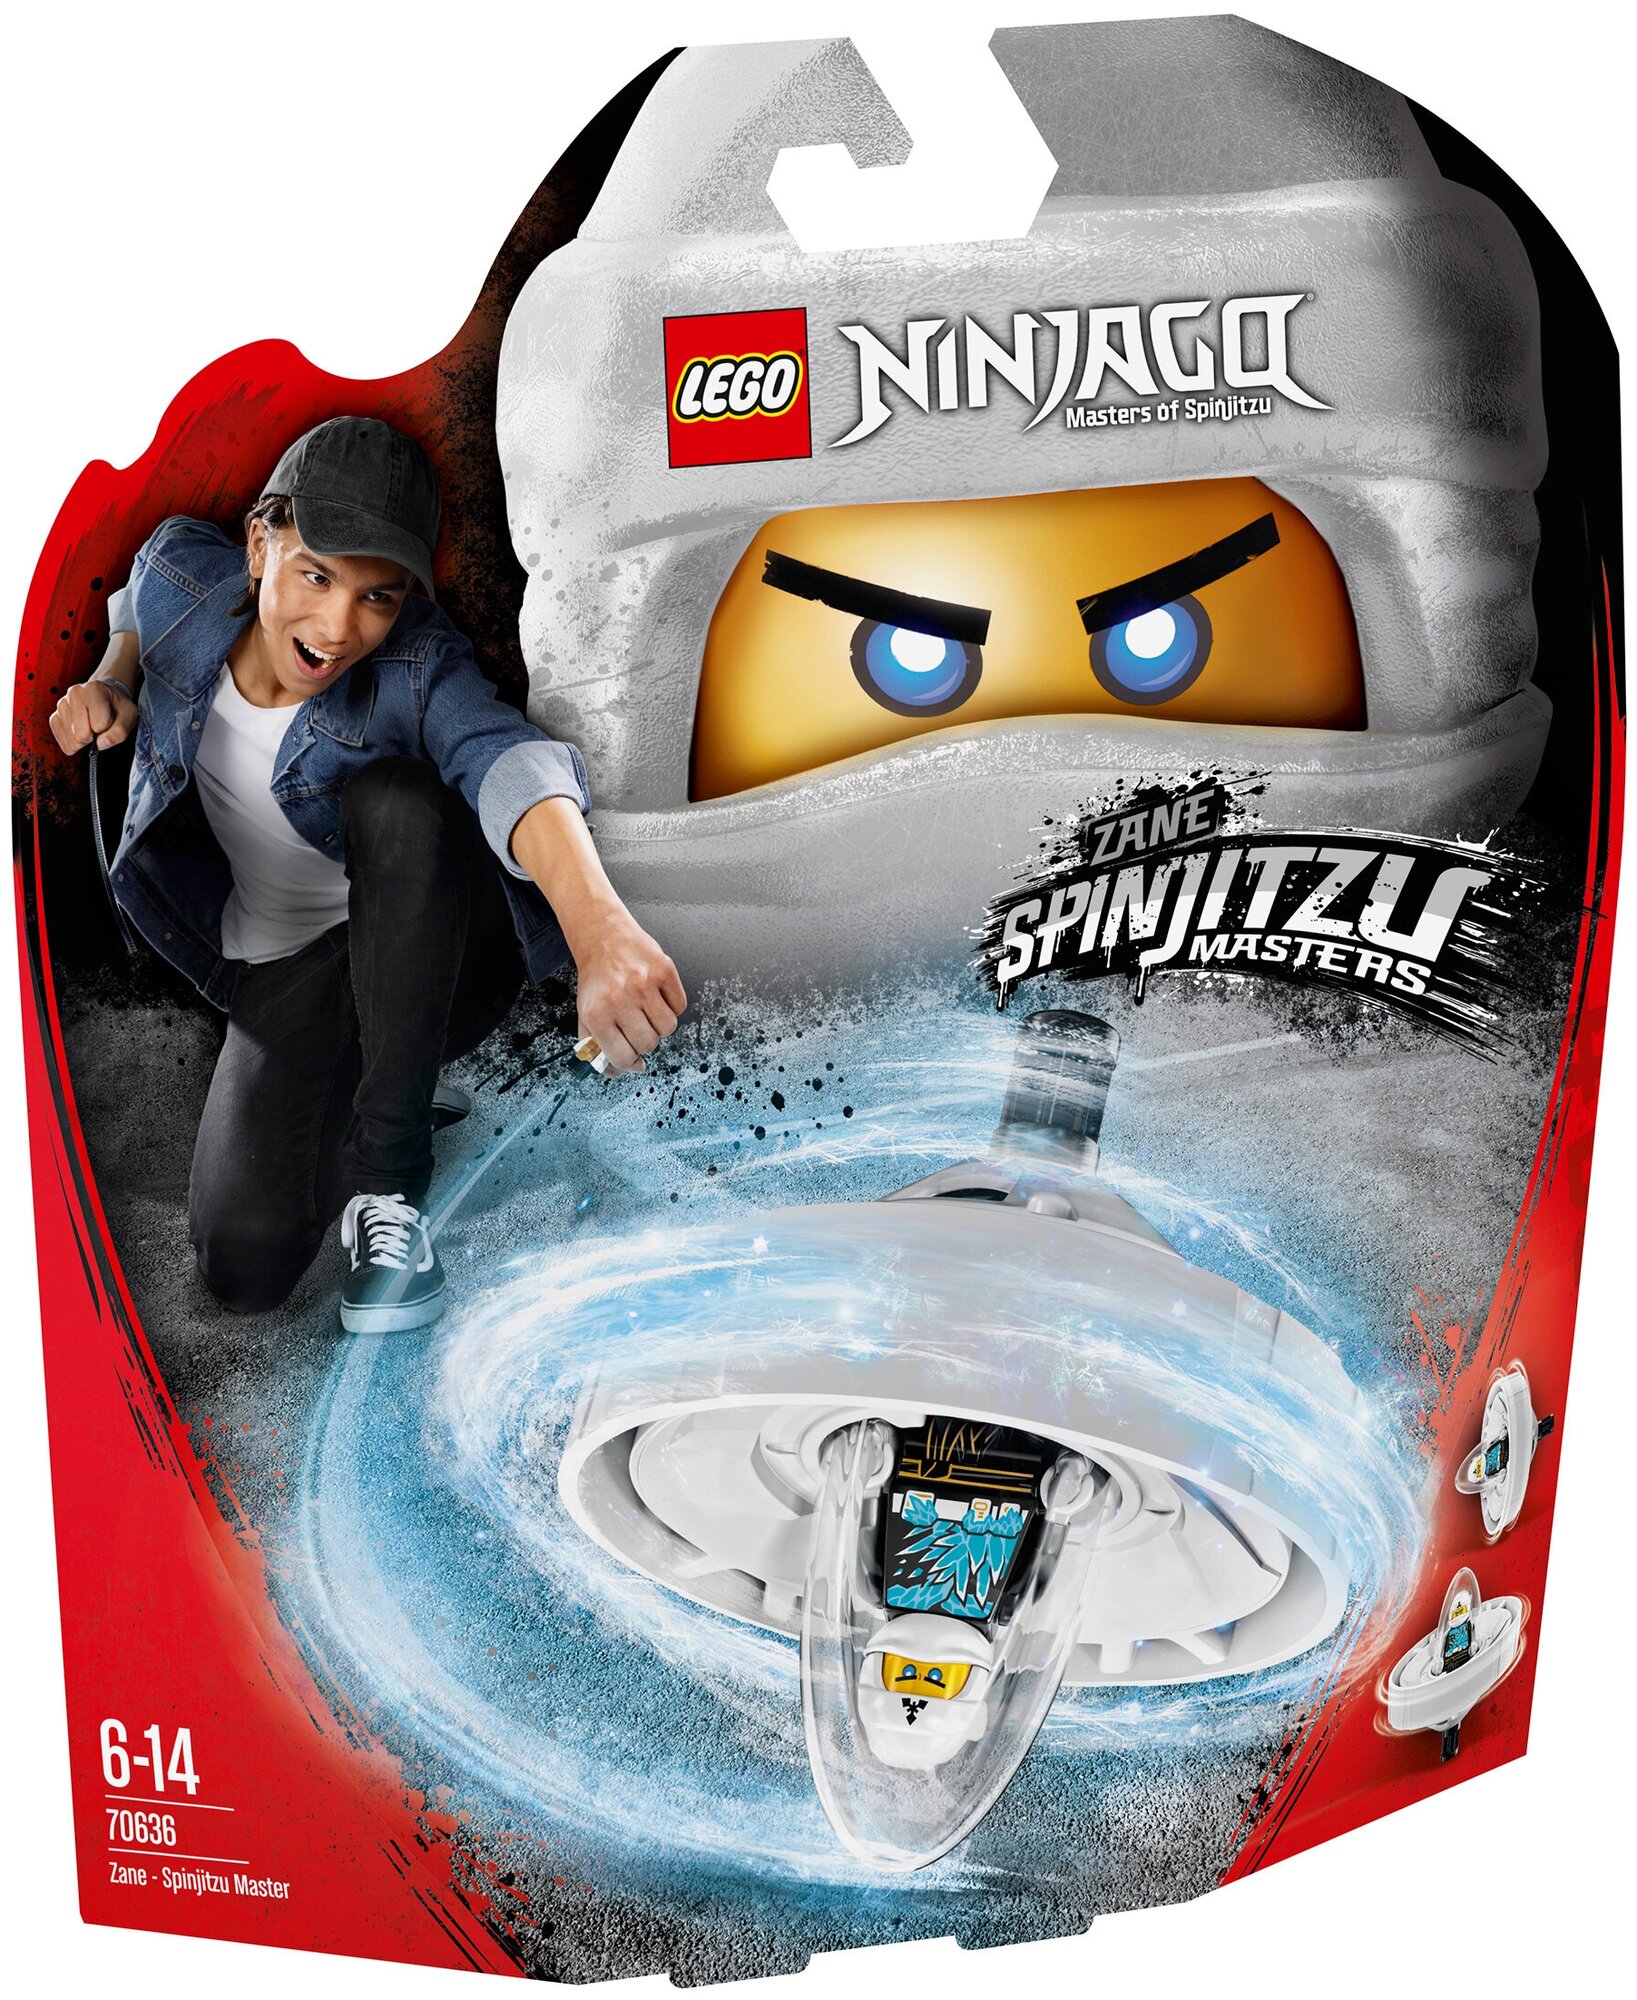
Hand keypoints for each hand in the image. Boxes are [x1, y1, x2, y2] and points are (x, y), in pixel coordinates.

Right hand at [50, 678, 137, 755]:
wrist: (106, 697)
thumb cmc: (117, 706)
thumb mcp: (130, 716)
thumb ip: (120, 732)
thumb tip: (100, 744)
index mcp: (94, 689)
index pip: (99, 725)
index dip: (107, 728)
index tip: (109, 720)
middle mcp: (74, 694)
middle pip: (81, 735)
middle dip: (94, 737)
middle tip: (99, 726)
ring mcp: (62, 705)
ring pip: (72, 740)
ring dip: (84, 740)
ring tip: (90, 726)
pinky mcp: (54, 717)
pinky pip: (62, 741)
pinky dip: (74, 743)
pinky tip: (81, 732)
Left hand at [571, 908, 686, 1073]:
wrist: (603, 937)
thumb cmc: (597, 979)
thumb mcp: (586, 1013)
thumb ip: (600, 1047)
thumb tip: (631, 1069)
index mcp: (597, 1014)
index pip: (622, 1058)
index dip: (628, 1061)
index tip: (629, 1055)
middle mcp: (620, 999)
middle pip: (648, 1044)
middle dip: (644, 1041)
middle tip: (636, 1026)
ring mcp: (644, 984)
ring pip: (668, 1028)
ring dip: (659, 1024)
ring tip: (646, 1010)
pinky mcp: (664, 970)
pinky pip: (680, 1006)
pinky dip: (672, 1006)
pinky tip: (657, 996)